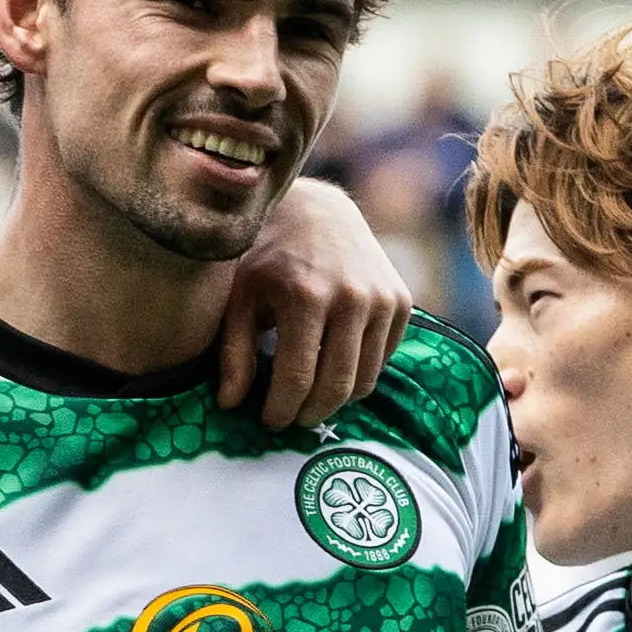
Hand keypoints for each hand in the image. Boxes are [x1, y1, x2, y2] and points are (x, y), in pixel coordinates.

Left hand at [226, 177, 411, 427]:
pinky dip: (358, 373)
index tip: (268, 421)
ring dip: (336, 400)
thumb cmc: (266, 256)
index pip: (298, 378)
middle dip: (310, 414)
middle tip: (291, 418)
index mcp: (306, 296)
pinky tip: (332, 365)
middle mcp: (352, 298)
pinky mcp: (401, 301)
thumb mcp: (240, 297)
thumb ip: (234, 351)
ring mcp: (382, 299)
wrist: (316, 210)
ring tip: (309, 397)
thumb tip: (230, 404)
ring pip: (364, 380)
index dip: (281, 410)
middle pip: (336, 387)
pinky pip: (382, 360)